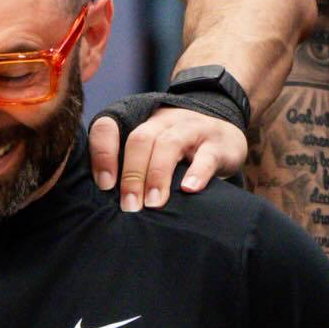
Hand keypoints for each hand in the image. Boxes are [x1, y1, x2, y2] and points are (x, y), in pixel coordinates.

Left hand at [89, 105, 245, 210]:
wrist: (227, 133)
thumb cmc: (181, 152)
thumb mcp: (153, 151)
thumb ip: (130, 168)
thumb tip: (102, 206)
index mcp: (140, 122)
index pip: (109, 126)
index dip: (102, 154)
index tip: (104, 186)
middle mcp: (163, 121)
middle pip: (140, 138)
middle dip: (131, 174)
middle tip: (129, 206)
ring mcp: (192, 129)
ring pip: (169, 144)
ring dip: (157, 175)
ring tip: (153, 203)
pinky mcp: (218, 144)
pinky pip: (206, 155)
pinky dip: (197, 172)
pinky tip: (189, 189)